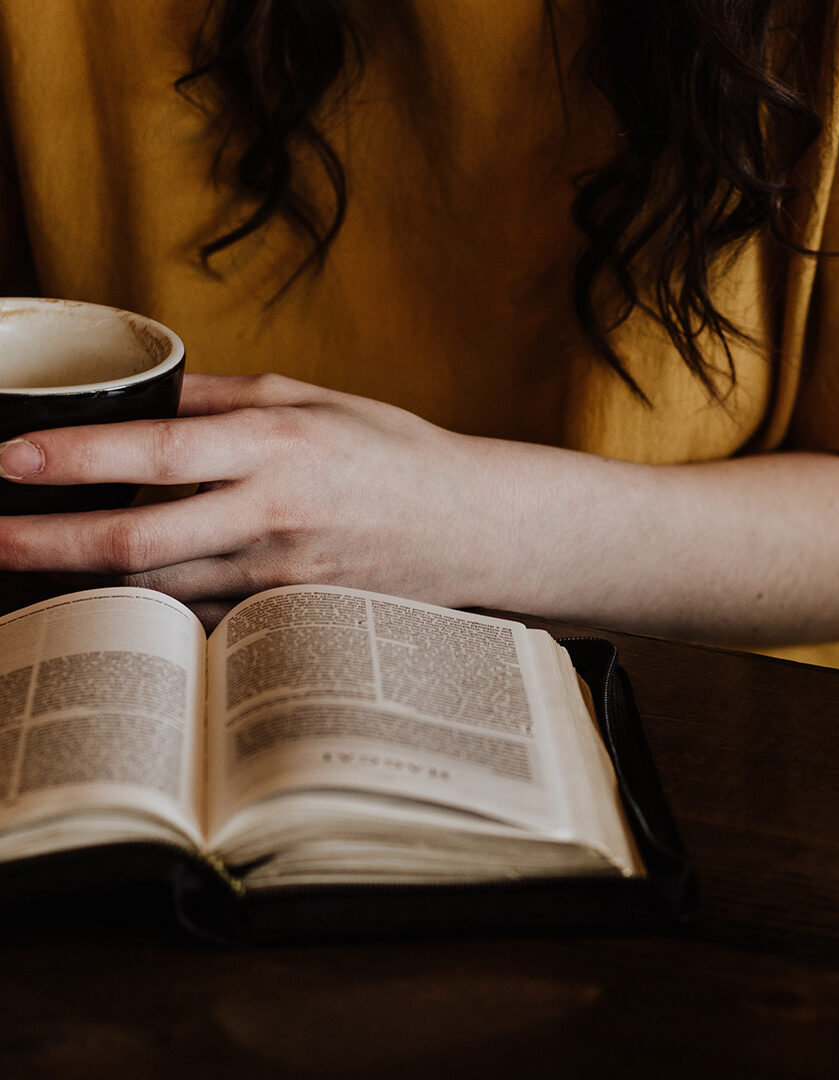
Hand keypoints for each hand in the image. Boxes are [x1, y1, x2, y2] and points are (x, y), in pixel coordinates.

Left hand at [0, 374, 493, 623]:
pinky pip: (202, 617)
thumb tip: (146, 396)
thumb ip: (225, 397)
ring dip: (84, 586)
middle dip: (44, 545)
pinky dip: (149, 611)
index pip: (156, 449)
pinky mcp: (288, 614)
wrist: (467, 527)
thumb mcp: (316, 398)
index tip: (5, 461)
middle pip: (138, 541)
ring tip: (26, 573)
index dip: (72, 458)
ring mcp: (281, 575)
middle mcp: (274, 514)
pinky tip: (111, 603)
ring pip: (159, 590)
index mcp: (279, 445)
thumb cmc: (395, 453)